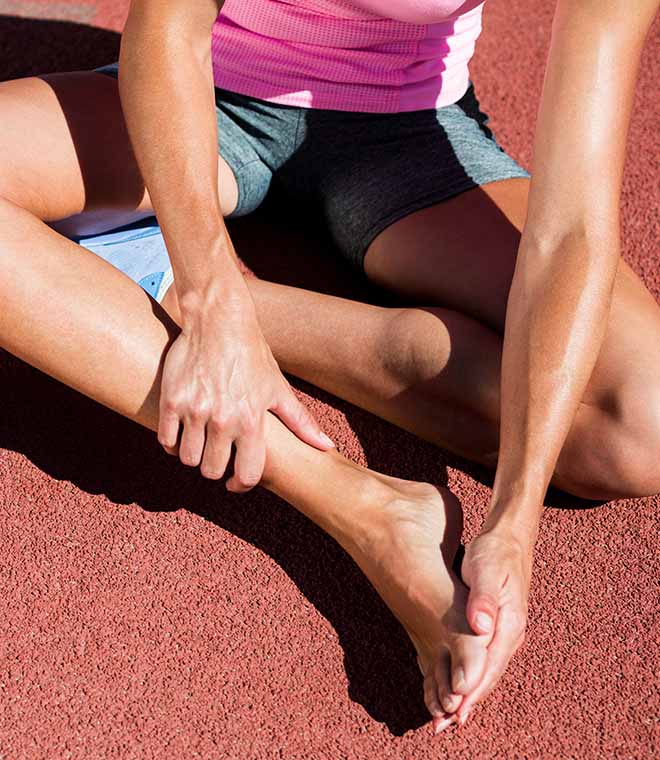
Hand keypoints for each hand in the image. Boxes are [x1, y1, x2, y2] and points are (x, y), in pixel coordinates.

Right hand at [157, 282, 333, 488]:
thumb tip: (327, 446)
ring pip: (188, 459)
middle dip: (216, 468)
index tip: (235, 482)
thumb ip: (301, 422)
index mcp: (252, 421)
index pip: (247, 475)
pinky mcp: (171, 401)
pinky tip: (182, 432)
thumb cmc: (252, 356)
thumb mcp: (278, 389)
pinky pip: (165, 440)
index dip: (241, 484)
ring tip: (200, 443)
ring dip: (194, 455)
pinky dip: (172, 442)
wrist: (219, 321)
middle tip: (217, 456)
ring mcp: (195, 410)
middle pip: (212, 470)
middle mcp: (223, 419)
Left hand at [455, 527, 532, 722]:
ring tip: (448, 715)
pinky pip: (483, 659)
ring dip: (468, 693)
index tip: (455, 711)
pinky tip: (458, 685)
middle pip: (489, 675)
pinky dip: (470, 676)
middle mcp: (511, 634)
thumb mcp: (487, 569)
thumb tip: (480, 627)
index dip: (472, 690)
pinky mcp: (495, 628)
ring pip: (486, 670)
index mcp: (510, 624)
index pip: (490, 666)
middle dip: (468, 701)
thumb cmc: (496, 552)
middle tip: (445, 724)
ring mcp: (505, 632)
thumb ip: (485, 599)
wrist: (509, 538)